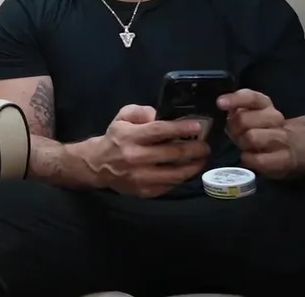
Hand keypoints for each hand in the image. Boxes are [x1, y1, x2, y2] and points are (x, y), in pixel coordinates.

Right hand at [84, 104, 210, 197]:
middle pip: (172, 154)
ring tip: (202, 159)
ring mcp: (140, 177)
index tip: (198, 127)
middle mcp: (135, 158)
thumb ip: (142, 112)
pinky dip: (181, 178)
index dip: (181, 129)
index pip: (160, 131)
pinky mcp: (144, 192)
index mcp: (130, 137)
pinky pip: (169, 186)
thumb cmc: (115, 138)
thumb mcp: (123, 117)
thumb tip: (161, 115)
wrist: (98, 165)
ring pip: (175, 174)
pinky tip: (187, 170)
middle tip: (206, 145)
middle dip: (195, 149)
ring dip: (193, 166)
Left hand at [220, 89, 295, 177]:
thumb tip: (222, 108)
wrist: (292, 147)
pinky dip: (249, 159)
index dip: (235, 99)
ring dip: (242, 143)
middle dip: (233, 128)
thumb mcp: (249, 115)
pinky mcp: (285, 159)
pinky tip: (248, 156)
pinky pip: (259, 160)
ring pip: (252, 137)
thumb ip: (236, 109)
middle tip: (235, 134)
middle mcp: (275, 118)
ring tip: (244, 145)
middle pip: (244, 119)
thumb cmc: (261, 129)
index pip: (250, 97)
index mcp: (264, 105)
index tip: (220, 103)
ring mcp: (282, 138)